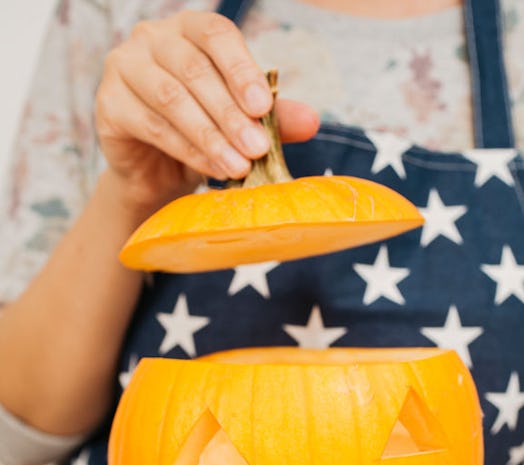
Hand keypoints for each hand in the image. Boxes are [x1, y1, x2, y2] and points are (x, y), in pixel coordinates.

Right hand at [95, 10, 319, 210]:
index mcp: (188, 30)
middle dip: (231, 114)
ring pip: (172, 99)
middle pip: (195, 70)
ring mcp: (124, 68)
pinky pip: (151, 125)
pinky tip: (211, 169)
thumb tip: (311, 121)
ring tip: (238, 167)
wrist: (153, 173)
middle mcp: (152, 38)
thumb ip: (272, 118)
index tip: (264, 107)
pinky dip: (186, 150)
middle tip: (257, 148)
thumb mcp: (240, 124)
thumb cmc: (199, 135)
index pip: (216, 35)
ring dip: (210, 136)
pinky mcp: (107, 105)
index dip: (242, 69)